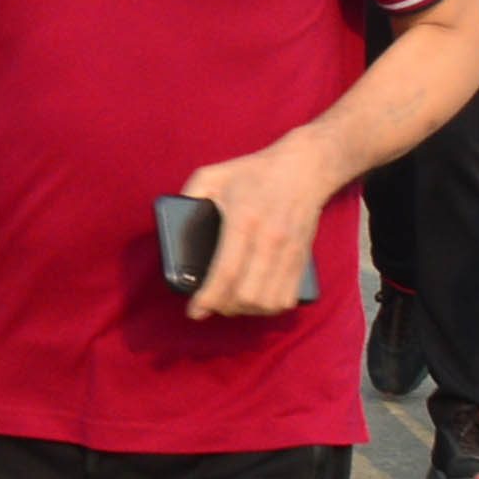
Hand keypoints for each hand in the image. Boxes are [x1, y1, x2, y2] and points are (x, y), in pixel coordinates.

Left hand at [174, 136, 334, 318]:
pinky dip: (269, 308)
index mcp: (244, 219)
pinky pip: (288, 298)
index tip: (194, 311)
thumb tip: (174, 222)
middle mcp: (269, 239)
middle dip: (225, 307)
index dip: (209, 297)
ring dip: (247, 311)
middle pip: (248, 294)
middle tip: (212, 304)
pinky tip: (256, 301)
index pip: (226, 271)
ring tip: (232, 304)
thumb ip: (190, 194)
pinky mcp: (303, 259)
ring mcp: (289, 251)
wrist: (304, 168)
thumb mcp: (214, 174)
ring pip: (269, 302)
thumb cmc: (254, 172)